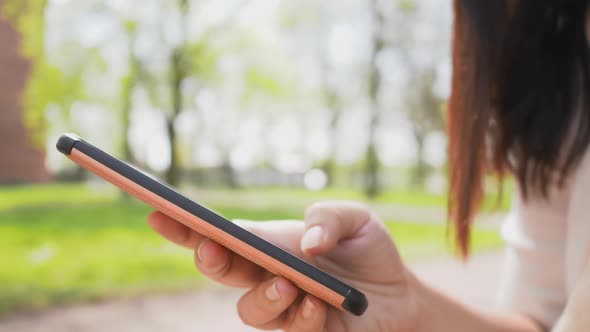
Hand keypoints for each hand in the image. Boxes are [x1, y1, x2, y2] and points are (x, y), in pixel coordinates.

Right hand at [148, 201, 418, 330]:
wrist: (400, 294)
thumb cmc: (368, 252)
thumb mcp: (358, 220)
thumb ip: (330, 217)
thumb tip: (308, 241)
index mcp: (271, 244)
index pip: (222, 235)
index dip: (187, 227)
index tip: (158, 213)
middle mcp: (268, 277)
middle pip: (222, 271)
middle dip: (210, 260)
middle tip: (212, 249)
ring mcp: (285, 308)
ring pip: (250, 310)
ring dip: (263, 295)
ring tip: (287, 283)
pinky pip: (292, 330)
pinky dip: (302, 316)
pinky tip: (318, 302)